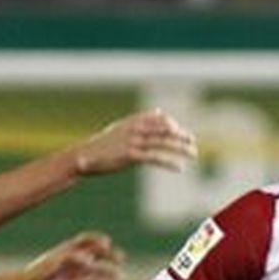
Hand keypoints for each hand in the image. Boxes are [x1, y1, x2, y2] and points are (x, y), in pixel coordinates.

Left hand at [25, 232, 124, 279]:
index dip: (98, 240)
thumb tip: (89, 261)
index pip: (86, 240)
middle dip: (110, 254)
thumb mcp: (53, 265)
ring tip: (119, 279)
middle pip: (96, 253)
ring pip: (98, 269)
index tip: (107, 244)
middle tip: (121, 258)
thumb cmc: (36, 274)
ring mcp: (76, 271)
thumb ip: (70, 260)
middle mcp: (74, 258)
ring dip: (109, 273)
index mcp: (67, 249)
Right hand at [74, 109, 197, 175]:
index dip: (172, 124)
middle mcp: (135, 128)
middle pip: (165, 129)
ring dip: (181, 148)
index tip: (180, 131)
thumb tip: (159, 111)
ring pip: (163, 142)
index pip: (159, 117)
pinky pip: (155, 158)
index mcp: (133, 120)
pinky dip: (169, 162)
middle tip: (193, 141)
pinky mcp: (131, 156)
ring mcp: (134, 141)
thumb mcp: (123, 127)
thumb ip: (142, 119)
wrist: (85, 157)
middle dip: (181, 135)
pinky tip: (180, 168)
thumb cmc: (104, 144)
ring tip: (193, 154)